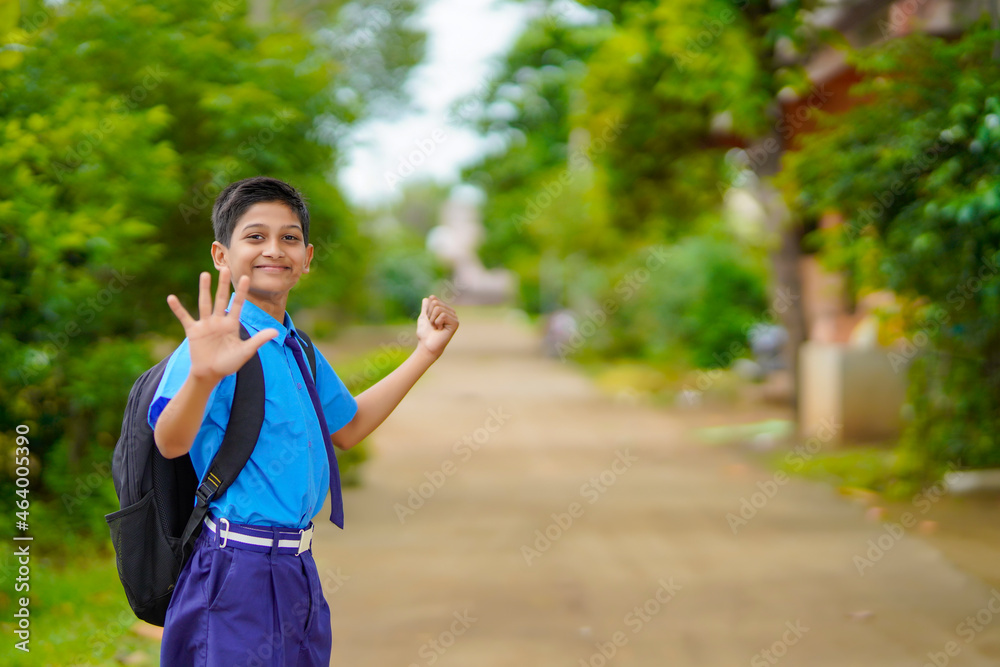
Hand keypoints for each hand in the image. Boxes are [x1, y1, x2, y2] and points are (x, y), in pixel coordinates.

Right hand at [166, 267, 277, 383]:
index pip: (238, 304)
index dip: (242, 292)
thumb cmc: (229, 363)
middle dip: (223, 285)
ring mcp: (205, 324)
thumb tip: (276, 332)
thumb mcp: (246, 351)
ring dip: (204, 289)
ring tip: (205, 274)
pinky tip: (171, 298)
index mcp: (232, 324)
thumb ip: (259, 340)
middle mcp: (218, 321)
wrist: (211, 374)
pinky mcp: (193, 331)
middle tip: (225, 268)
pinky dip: (178, 308)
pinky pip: (185, 317)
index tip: (246, 277)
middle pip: (221, 299)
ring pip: (205, 303)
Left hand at [416, 295, 458, 358]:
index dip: (427, 309)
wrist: (427, 345)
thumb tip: (427, 298)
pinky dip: (437, 322)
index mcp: (444, 309)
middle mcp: (451, 312)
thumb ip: (426, 307)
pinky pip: (442, 315)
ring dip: (433, 319)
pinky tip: (440, 329)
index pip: (433, 298)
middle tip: (432, 324)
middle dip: (429, 314)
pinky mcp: (456, 323)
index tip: (429, 319)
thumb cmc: (425, 333)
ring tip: (436, 327)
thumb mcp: (424, 317)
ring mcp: (454, 317)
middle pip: (435, 302)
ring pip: (438, 308)